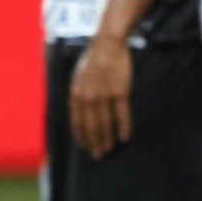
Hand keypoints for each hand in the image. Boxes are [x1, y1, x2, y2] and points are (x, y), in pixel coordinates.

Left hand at [69, 33, 132, 158]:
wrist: (107, 45)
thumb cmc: (93, 60)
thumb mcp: (79, 78)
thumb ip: (79, 95)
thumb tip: (80, 112)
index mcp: (76, 94)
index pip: (77, 122)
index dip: (81, 136)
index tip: (85, 147)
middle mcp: (88, 97)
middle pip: (91, 126)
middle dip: (94, 142)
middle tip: (98, 155)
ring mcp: (104, 95)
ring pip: (105, 123)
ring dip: (107, 138)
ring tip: (109, 150)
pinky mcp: (120, 92)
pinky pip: (122, 114)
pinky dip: (124, 127)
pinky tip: (125, 137)